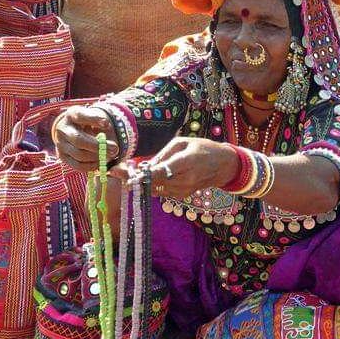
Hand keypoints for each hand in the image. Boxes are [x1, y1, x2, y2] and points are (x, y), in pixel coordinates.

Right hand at [53, 106, 118, 171]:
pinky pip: (78, 165)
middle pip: (79, 140)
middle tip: (115, 148)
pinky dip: (92, 166)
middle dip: (98, 146)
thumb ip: (101, 121)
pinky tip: (100, 162)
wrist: (76, 132)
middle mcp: (62, 129)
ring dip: (97, 157)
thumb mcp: (95, 118)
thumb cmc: (90, 124)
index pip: (80, 115)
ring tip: (108, 155)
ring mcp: (60, 144)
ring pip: (79, 155)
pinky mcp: (63, 156)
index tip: (107, 124)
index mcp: (71, 115)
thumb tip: (106, 126)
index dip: (94, 120)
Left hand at [111, 137, 238, 199]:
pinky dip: (152, 185)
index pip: (160, 172)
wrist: (223, 166)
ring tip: (128, 173)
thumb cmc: (203, 148)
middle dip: (135, 179)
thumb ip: (163, 154)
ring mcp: (184, 190)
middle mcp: (185, 180)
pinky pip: (162, 192)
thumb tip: (146, 166)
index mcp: (186, 163)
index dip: (141, 175)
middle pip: (154, 183)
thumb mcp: (183, 142)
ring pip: (156, 189)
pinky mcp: (182, 196)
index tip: (125, 175)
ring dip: (142, 183)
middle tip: (117, 172)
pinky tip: (146, 177)